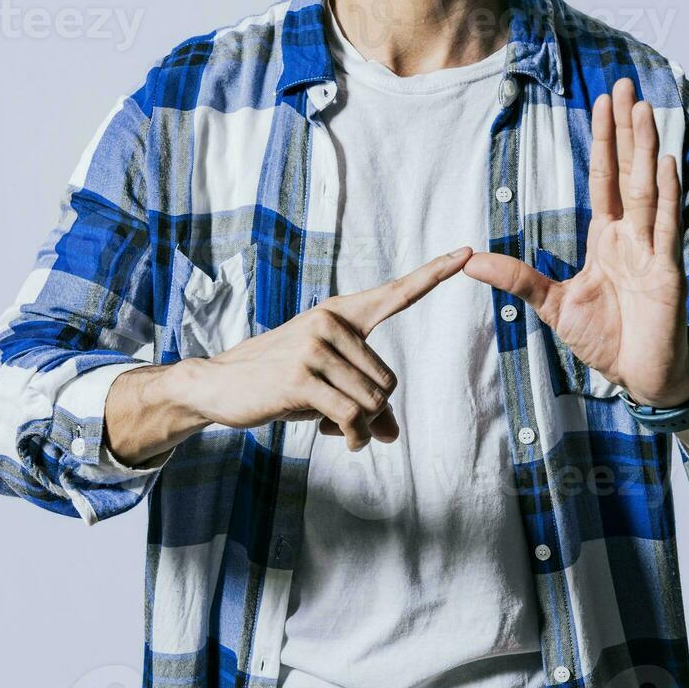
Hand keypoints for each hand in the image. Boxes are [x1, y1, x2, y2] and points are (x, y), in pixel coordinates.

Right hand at [190, 247, 472, 450]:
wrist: (219, 385)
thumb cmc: (279, 383)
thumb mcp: (327, 387)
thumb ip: (365, 405)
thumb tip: (390, 433)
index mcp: (341, 314)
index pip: (397, 292)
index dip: (435, 273)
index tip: (469, 251)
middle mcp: (330, 322)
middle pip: (388, 382)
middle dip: (370, 410)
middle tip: (339, 415)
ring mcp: (315, 348)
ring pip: (373, 402)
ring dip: (359, 427)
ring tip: (330, 422)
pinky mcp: (301, 378)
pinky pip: (352, 416)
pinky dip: (352, 436)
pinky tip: (338, 436)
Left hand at [463, 78, 688, 407]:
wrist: (640, 376)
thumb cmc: (605, 338)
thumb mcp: (552, 305)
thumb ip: (517, 279)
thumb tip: (469, 260)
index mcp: (608, 238)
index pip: (605, 179)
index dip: (604, 141)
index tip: (602, 103)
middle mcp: (632, 236)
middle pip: (629, 171)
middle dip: (626, 130)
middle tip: (624, 86)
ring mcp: (653, 250)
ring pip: (648, 189)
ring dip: (646, 149)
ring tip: (643, 110)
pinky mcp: (667, 272)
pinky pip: (666, 227)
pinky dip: (667, 196)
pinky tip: (666, 162)